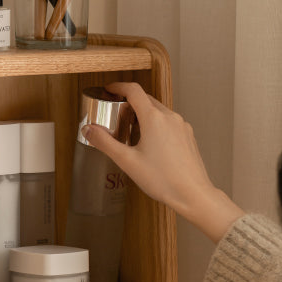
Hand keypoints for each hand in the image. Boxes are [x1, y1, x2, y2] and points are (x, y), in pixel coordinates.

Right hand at [81, 81, 243, 242]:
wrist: (192, 194)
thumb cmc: (163, 180)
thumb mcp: (127, 161)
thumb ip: (105, 143)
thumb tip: (89, 130)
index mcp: (154, 118)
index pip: (134, 90)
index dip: (118, 87)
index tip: (110, 90)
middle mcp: (170, 117)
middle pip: (146, 99)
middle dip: (130, 103)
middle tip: (117, 114)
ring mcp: (182, 126)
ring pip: (159, 111)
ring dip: (144, 115)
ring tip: (132, 131)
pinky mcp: (188, 136)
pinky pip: (169, 123)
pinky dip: (157, 125)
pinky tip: (151, 144)